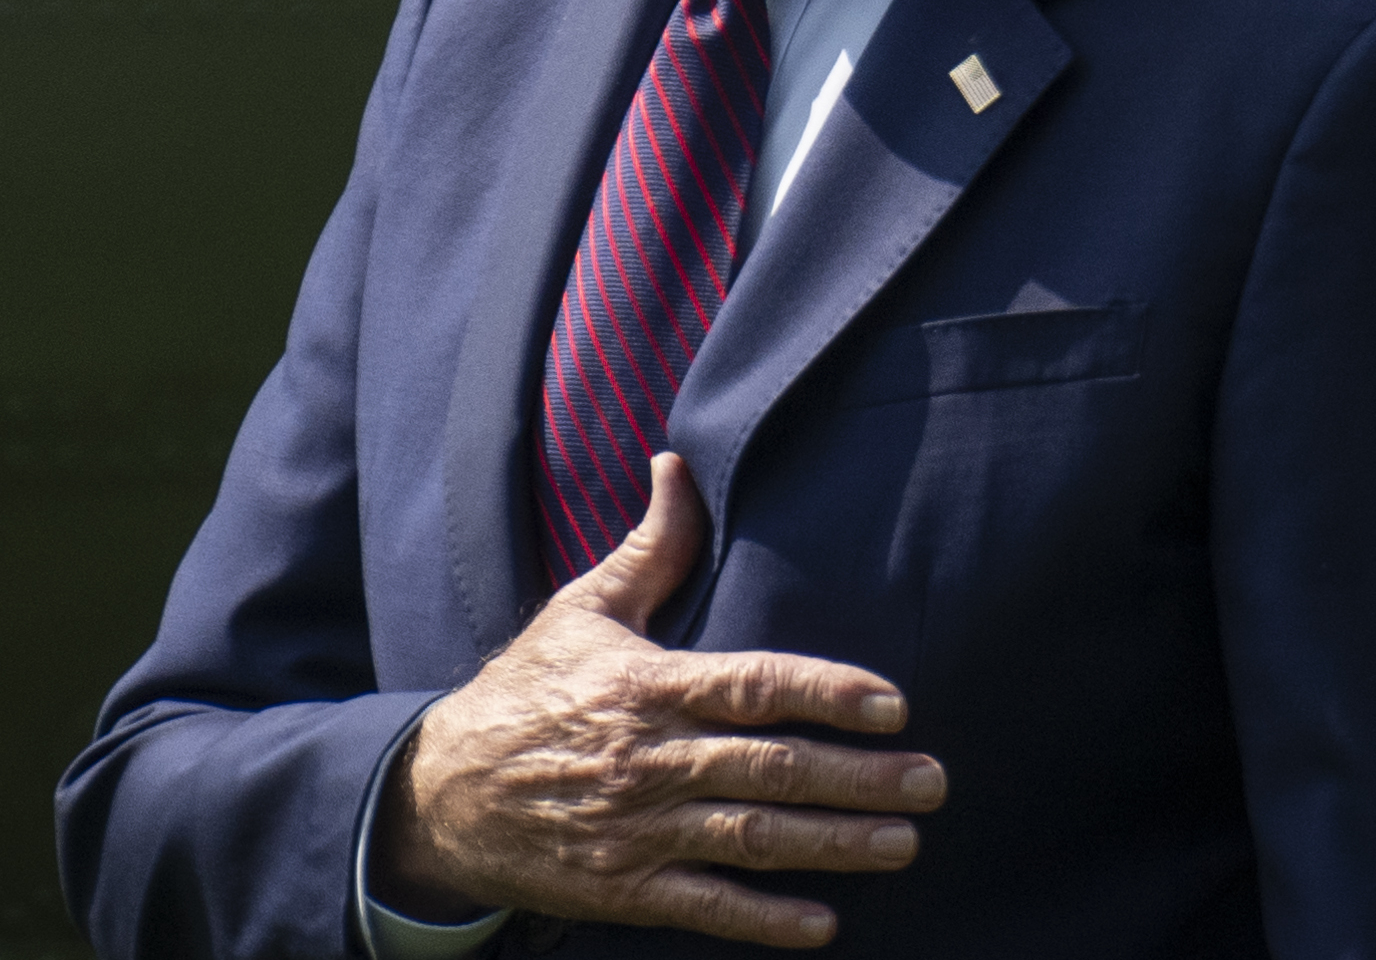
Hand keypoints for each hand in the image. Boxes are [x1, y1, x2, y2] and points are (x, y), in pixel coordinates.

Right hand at [375, 453, 944, 946]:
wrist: (442, 793)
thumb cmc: (526, 690)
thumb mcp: (582, 610)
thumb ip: (649, 547)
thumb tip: (677, 463)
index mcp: (647, 685)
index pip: (752, 686)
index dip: (825, 693)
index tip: (891, 703)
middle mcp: (649, 759)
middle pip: (770, 768)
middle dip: (859, 777)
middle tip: (932, 781)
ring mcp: (638, 830)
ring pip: (753, 838)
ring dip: (836, 844)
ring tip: (904, 843)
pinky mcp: (625, 887)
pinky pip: (706, 905)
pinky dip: (765, 919)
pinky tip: (824, 925)